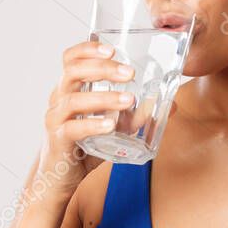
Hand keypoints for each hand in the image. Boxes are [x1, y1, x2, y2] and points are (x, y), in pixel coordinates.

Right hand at [34, 40, 137, 206]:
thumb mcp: (115, 127)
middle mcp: (59, 98)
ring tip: (128, 100)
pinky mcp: (58, 140)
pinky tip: (110, 125)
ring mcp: (56, 119)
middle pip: (73, 72)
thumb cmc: (85, 146)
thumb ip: (137, 115)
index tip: (112, 49)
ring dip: (104, 97)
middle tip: (129, 73)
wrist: (60, 178)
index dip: (88, 49)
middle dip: (103, 69)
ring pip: (74, 99)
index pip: (71, 58)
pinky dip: (93, 125)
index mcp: (70, 88)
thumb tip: (171, 105)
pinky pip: (73, 128)